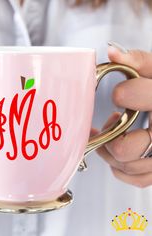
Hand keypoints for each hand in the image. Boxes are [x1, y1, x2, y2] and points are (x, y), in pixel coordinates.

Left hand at [96, 43, 151, 187]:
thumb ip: (137, 61)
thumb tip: (112, 53)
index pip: (150, 99)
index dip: (130, 95)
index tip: (119, 93)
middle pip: (125, 149)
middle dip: (111, 136)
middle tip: (114, 120)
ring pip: (124, 166)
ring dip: (110, 150)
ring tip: (116, 132)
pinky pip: (132, 178)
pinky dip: (120, 166)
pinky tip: (120, 148)